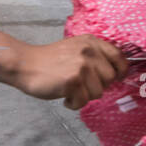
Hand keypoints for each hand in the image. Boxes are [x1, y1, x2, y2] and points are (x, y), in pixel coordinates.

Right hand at [14, 35, 128, 109]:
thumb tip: (116, 74)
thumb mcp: (76, 48)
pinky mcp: (72, 81)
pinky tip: (63, 95)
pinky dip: (73, 103)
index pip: (119, 57)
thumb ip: (95, 56)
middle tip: (80, 85)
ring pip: (97, 93)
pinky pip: (83, 102)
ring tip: (70, 89)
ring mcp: (81, 66)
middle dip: (97, 86)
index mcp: (91, 42)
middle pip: (110, 79)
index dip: (120, 71)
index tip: (116, 79)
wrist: (25, 64)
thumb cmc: (50, 60)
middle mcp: (89, 52)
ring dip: (84, 96)